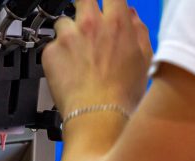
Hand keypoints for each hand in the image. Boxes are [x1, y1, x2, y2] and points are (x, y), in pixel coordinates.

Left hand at [42, 0, 152, 117]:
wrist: (97, 115)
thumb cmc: (120, 94)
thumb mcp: (144, 59)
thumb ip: (137, 30)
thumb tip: (131, 17)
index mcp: (116, 22)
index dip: (108, 2)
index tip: (105, 7)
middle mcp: (90, 24)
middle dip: (85, 8)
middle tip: (86, 26)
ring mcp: (67, 38)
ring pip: (63, 23)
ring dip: (68, 35)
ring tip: (74, 56)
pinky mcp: (50, 53)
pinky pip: (51, 46)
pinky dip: (56, 56)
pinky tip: (65, 71)